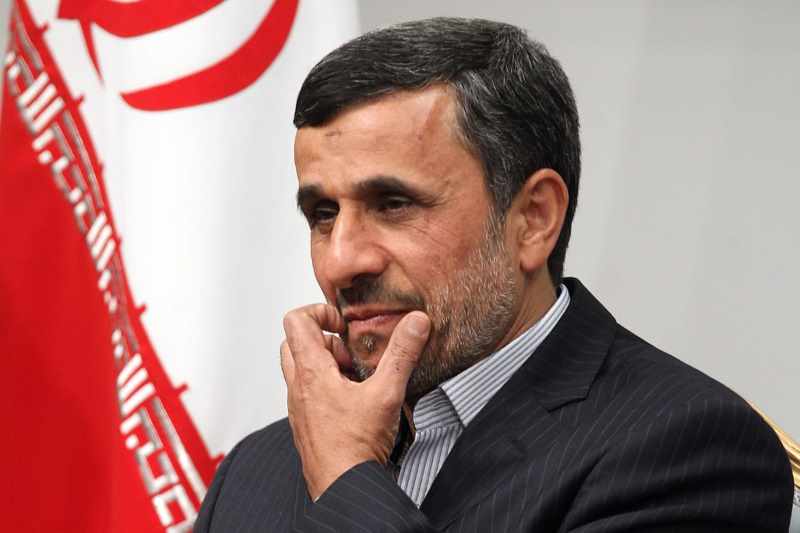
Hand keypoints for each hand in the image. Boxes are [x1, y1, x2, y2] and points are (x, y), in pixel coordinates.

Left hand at [280, 304, 430, 500]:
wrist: (342, 488)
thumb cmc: (354, 448)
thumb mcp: (386, 393)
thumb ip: (401, 354)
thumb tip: (415, 323)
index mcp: (310, 372)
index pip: (296, 321)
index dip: (320, 312)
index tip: (344, 325)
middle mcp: (298, 387)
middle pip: (295, 342)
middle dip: (324, 339)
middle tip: (351, 351)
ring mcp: (299, 406)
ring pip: (300, 368)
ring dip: (325, 363)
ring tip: (356, 376)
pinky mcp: (305, 423)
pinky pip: (308, 393)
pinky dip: (326, 387)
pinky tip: (354, 401)